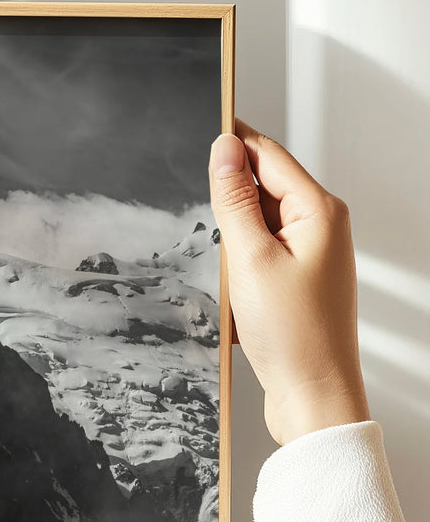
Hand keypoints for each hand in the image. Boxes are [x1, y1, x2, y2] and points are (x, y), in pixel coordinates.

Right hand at [209, 119, 369, 446]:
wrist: (313, 396)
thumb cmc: (293, 335)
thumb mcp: (250, 259)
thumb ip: (235, 200)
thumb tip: (224, 149)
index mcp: (319, 211)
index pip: (267, 154)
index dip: (231, 140)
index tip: (199, 124)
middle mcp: (321, 227)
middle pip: (261, 187)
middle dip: (226, 201)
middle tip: (206, 227)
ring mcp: (309, 254)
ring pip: (255, 224)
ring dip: (230, 240)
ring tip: (228, 277)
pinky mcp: (296, 279)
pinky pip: (257, 254)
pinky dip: (237, 266)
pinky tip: (233, 294)